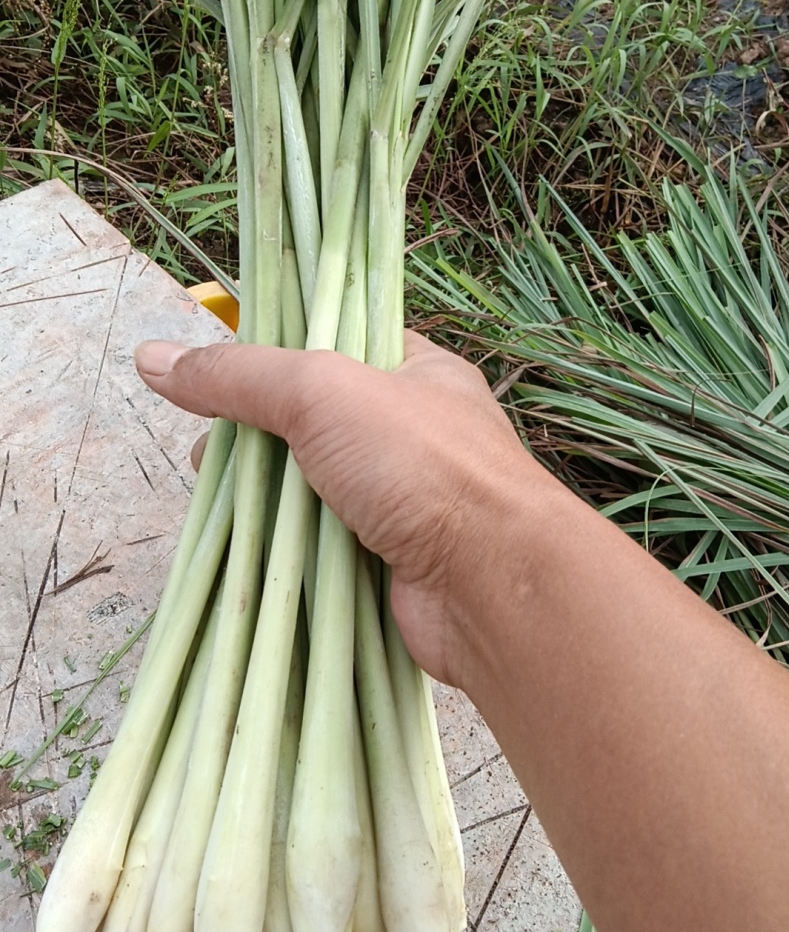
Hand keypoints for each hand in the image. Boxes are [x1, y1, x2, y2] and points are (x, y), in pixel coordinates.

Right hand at [134, 333, 533, 686]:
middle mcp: (413, 435)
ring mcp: (402, 503)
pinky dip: (287, 552)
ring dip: (266, 501)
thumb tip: (153, 358)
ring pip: (311, 492)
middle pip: (311, 425)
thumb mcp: (321, 392)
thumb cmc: (422, 466)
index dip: (276, 355)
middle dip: (256, 440)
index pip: (337, 346)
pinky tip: (250, 553)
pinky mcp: (386, 564)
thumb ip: (239, 375)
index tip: (220, 376)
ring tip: (223, 507)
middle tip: (212, 457)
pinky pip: (321, 549)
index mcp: (417, 373)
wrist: (492, 585)